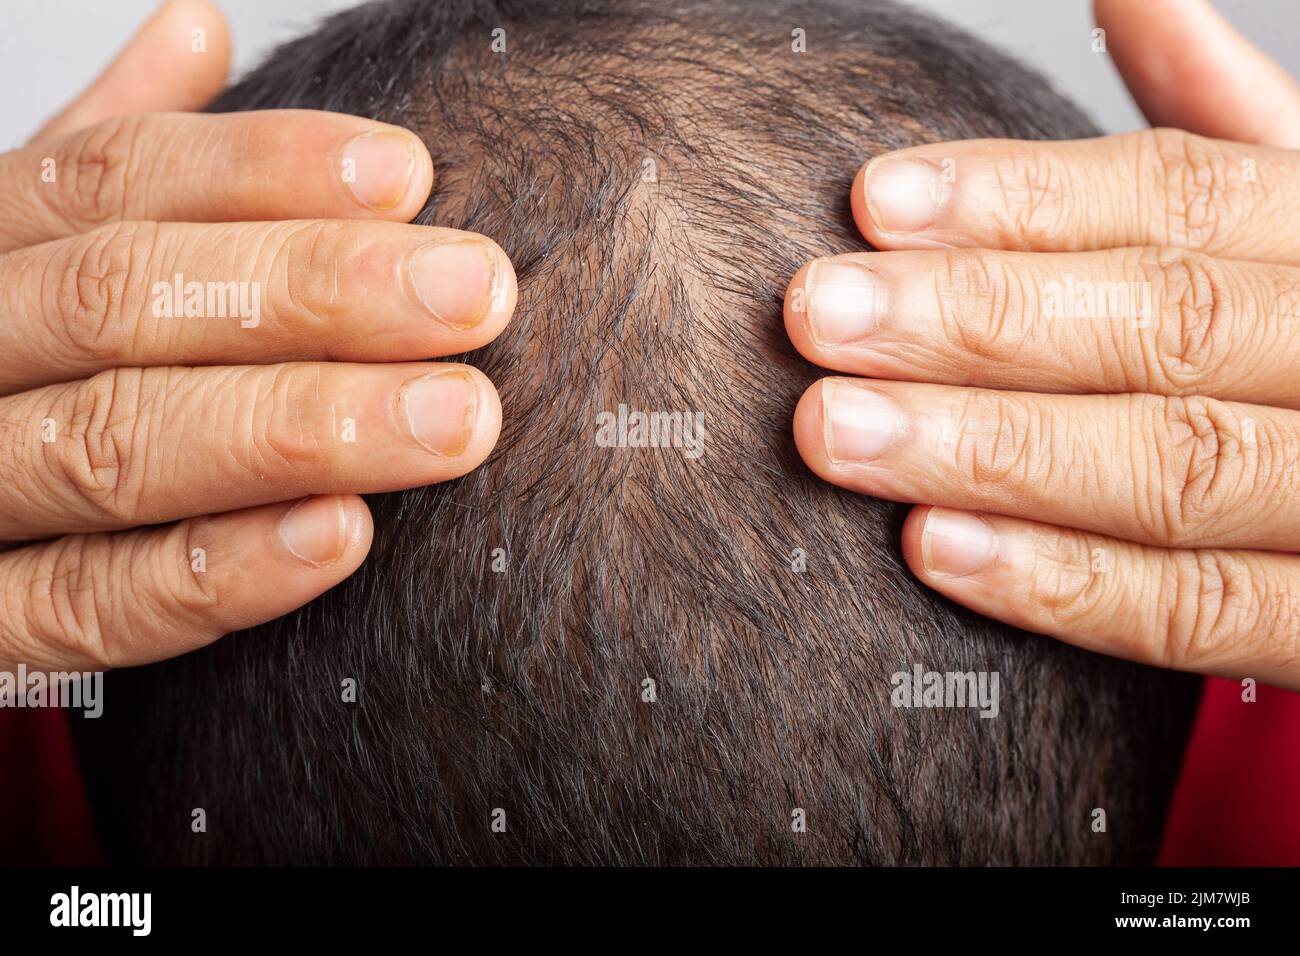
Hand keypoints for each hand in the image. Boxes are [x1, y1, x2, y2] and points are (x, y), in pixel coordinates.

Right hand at [0, 1, 514, 671]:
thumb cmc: (11, 367)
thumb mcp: (34, 246)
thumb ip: (109, 161)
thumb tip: (196, 28)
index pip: (112, 179)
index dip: (264, 171)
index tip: (412, 176)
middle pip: (124, 302)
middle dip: (313, 293)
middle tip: (476, 295)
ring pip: (115, 448)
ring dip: (299, 429)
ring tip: (452, 417)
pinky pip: (90, 605)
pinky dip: (220, 571)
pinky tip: (343, 535)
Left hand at [784, 0, 1299, 688]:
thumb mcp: (1295, 223)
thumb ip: (1218, 127)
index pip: (1182, 197)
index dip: (1024, 197)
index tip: (874, 201)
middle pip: (1168, 325)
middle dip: (980, 318)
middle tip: (820, 313)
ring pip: (1173, 467)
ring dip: (990, 449)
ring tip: (838, 429)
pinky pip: (1201, 612)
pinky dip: (1067, 583)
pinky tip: (935, 548)